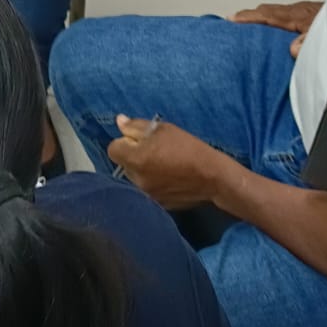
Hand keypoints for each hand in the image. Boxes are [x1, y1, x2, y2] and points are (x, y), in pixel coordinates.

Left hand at [107, 117, 227, 209]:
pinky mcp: (157, 204)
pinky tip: (169, 178)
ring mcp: (146, 195)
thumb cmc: (189, 148)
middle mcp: (136, 180)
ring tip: (163, 165)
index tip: (141, 141)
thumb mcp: (163, 129)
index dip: (125, 142)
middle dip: (133, 156)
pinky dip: (152, 183)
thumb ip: (136, 126)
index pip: (113, 149)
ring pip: (134, 178)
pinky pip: (146, 190)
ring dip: (142, 171)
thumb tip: (119, 122)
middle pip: (123, 165)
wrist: (213, 177)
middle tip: (155, 151)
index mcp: (135, 159)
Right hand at [230, 0, 321, 56]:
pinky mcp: (310, 14)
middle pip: (267, 10)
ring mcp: (303, 11)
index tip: (231, 20)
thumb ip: (308, 43)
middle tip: (233, 23)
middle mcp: (297, 10)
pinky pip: (284, 15)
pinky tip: (276, 30)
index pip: (266, 14)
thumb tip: (292, 50)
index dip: (247, 17)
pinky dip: (273, 20)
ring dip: (261, 17)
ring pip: (275, 11)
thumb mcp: (326, 37)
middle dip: (249, 16)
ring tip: (249, 27)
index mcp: (297, 15)